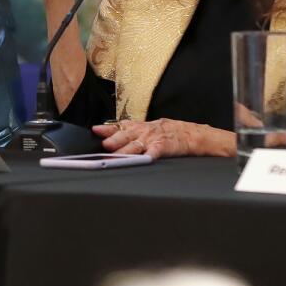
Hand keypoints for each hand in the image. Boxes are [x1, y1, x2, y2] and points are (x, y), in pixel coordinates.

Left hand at [92, 118, 235, 158]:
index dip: (107, 129)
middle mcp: (143, 132)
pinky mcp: (164, 147)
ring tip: (116, 155)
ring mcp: (153, 139)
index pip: (119, 126)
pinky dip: (149, 155)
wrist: (190, 134)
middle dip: (114, 140)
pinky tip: (144, 159)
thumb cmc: (165, 133)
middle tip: (105, 144)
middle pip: (125, 136)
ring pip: (136, 145)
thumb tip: (106, 135)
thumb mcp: (146, 128)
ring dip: (125, 150)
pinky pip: (155, 152)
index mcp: (138, 128)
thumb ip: (128, 132)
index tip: (95, 130)